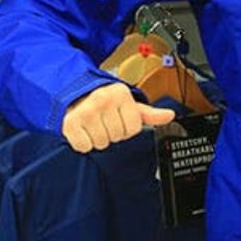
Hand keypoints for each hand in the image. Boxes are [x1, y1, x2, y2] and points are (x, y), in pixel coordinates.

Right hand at [61, 81, 175, 152]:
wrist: (73, 94)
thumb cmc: (103, 101)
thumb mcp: (128, 104)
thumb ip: (149, 113)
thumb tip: (170, 116)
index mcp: (121, 94)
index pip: (133, 129)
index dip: (126, 128)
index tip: (117, 119)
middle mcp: (103, 100)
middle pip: (117, 137)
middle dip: (111, 133)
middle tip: (103, 121)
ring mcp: (86, 111)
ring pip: (102, 143)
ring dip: (97, 139)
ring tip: (93, 125)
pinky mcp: (70, 123)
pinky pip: (84, 146)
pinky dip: (83, 143)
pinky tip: (83, 130)